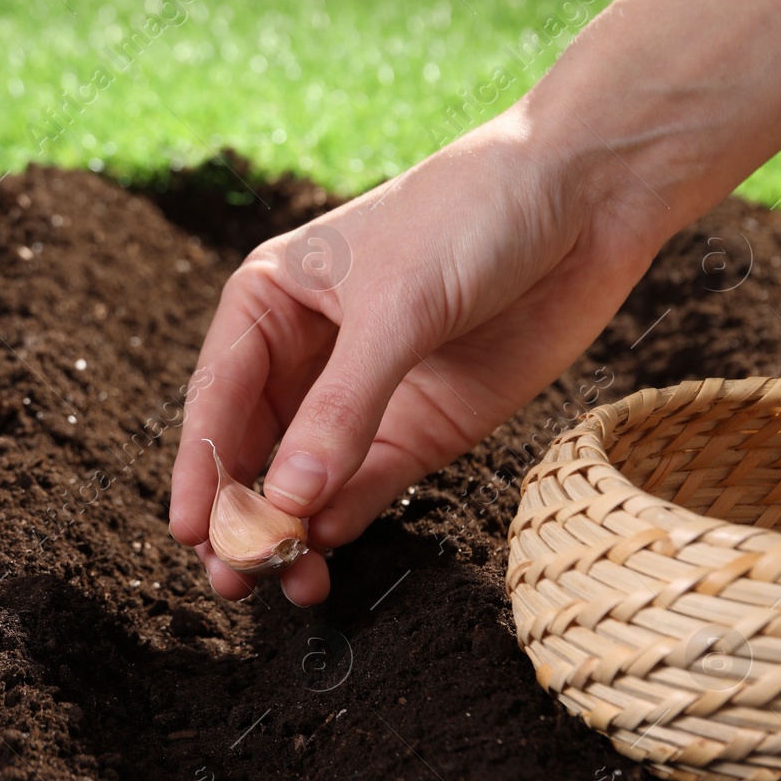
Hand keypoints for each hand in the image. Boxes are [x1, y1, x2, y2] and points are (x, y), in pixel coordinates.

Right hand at [168, 106, 664, 603]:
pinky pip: (369, 485)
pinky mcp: (422, 428)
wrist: (589, 197)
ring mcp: (365, 397)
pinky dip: (346, 519)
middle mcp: (308, 355)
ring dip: (293, 532)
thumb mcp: (398, 308)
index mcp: (273, 302)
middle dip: (241, 513)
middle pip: (253, 449)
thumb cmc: (473, 215)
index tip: (190, 530)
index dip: (201, 466)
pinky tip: (331, 546)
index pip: (219, 397)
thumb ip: (343, 410)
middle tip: (234, 576)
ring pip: (306, 481)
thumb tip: (289, 502)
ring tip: (288, 582)